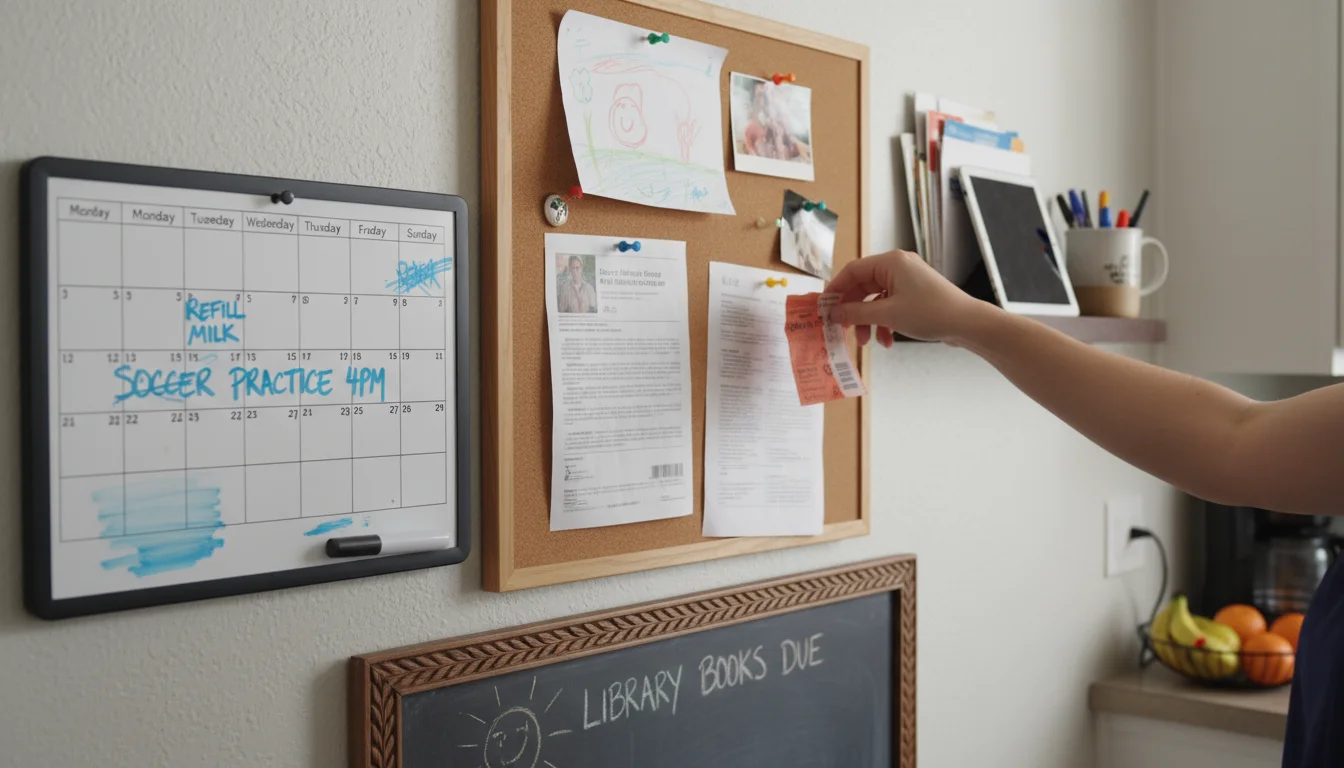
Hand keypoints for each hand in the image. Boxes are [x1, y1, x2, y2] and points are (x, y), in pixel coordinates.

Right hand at [825, 250, 990, 346]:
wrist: (966, 323)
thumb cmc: (929, 312)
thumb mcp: (887, 314)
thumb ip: (856, 312)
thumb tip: (833, 313)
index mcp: (891, 262)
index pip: (852, 271)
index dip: (836, 290)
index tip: (824, 308)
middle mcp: (898, 267)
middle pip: (863, 287)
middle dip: (854, 311)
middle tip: (843, 330)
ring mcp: (907, 281)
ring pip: (875, 300)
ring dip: (868, 321)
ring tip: (866, 341)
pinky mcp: (914, 295)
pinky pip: (889, 306)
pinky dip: (884, 323)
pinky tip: (887, 341)